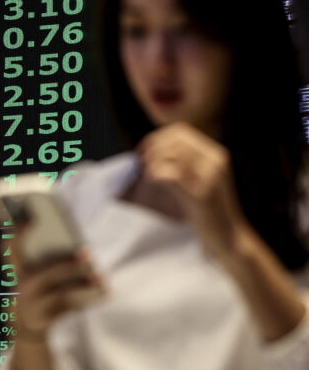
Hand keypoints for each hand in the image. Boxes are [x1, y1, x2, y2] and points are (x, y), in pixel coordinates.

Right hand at [5, 234, 103, 340]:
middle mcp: (19, 286)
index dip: (17, 232)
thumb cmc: (35, 288)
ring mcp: (30, 305)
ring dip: (82, 284)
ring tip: (100, 277)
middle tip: (87, 252)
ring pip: (59, 295)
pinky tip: (105, 292)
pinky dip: (89, 301)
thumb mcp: (32, 270)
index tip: (31, 217)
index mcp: (16, 268)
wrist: (24, 326)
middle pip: (44, 275)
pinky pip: (70, 309)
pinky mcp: (44, 320)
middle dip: (66, 265)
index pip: (10, 247)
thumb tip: (80, 251)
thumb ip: (48, 255)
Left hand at [136, 122, 251, 261]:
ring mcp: (211, 177)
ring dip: (153, 161)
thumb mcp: (198, 179)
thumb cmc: (207, 211)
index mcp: (215, 154)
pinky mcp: (203, 194)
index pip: (180, 132)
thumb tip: (150, 150)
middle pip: (175, 140)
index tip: (143, 150)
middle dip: (153, 148)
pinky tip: (152, 180)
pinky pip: (174, 174)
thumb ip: (182, 163)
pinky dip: (157, 173)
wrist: (229, 238)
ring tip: (147, 173)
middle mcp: (216, 161)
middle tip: (141, 163)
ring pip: (174, 154)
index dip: (157, 137)